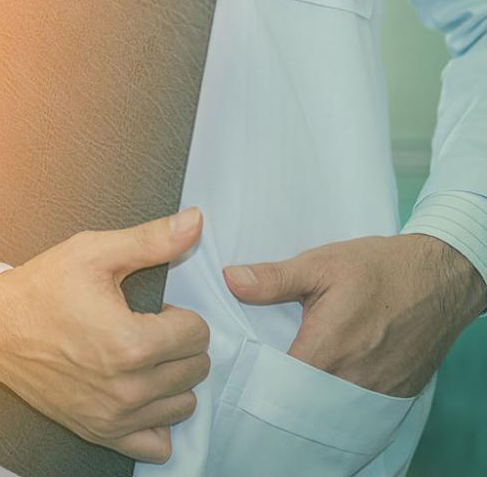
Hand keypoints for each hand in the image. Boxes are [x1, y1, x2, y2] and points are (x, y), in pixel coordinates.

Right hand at [0, 207, 209, 463]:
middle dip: (178, 344)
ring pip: (183, 404)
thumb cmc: (41, 289)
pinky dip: (157, 421)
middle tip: (144, 328)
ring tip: (141, 357)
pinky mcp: (100, 432)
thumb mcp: (94, 252)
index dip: (179, 313)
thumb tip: (196, 221)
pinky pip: (157, 445)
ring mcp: (114, 415)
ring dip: (172, 379)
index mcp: (131, 343)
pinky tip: (139, 393)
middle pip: (195, 369)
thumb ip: (152, 240)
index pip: (198, 334)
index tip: (153, 308)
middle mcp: (126, 387)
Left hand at [224, 233, 486, 396]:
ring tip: (296, 370)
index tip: (243, 364)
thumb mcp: (321, 265)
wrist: (441, 278)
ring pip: (329, 406)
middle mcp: (351, 381)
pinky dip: (339, 396)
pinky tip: (328, 375)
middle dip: (281, 389)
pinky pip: (357, 406)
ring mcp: (376, 392)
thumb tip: (230, 279)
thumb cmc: (379, 268)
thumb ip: (274, 279)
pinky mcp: (396, 395)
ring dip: (310, 394)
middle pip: (301, 401)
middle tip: (265, 368)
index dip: (256, 377)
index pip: (277, 385)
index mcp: (327, 351)